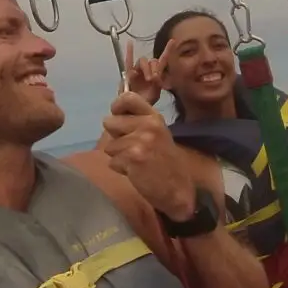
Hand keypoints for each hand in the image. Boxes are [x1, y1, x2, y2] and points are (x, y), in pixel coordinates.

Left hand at [102, 91, 195, 221]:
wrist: (178, 189)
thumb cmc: (164, 162)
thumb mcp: (156, 134)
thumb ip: (138, 122)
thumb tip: (113, 114)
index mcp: (154, 117)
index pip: (128, 97)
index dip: (117, 106)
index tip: (117, 116)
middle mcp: (148, 125)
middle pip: (110, 122)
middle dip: (116, 137)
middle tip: (132, 148)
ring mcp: (140, 141)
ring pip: (110, 146)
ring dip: (119, 156)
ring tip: (137, 162)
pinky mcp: (133, 158)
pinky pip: (112, 161)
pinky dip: (120, 169)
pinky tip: (136, 172)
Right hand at [121, 38, 173, 104]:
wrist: (135, 108)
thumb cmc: (145, 102)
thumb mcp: (155, 94)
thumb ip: (158, 84)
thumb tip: (156, 76)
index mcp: (156, 73)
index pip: (162, 60)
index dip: (167, 50)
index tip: (172, 41)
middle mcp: (147, 69)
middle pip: (152, 61)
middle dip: (154, 68)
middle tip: (153, 79)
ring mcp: (137, 70)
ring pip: (142, 62)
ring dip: (146, 68)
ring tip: (148, 79)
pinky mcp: (128, 73)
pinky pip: (128, 61)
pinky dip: (129, 52)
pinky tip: (130, 43)